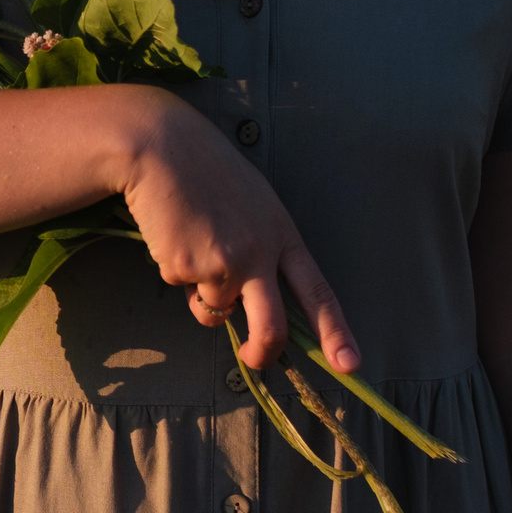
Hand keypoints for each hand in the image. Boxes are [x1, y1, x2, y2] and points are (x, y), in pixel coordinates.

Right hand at [113, 91, 361, 371]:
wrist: (161, 147)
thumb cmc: (206, 172)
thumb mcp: (253, 204)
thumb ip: (260, 250)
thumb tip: (241, 306)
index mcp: (281, 235)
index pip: (317, 291)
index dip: (336, 332)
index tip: (350, 365)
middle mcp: (259, 253)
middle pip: (272, 327)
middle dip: (263, 354)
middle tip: (254, 360)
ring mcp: (223, 263)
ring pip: (214, 312)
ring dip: (200, 294)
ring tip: (191, 242)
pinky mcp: (187, 268)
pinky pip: (181, 289)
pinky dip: (174, 270)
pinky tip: (172, 232)